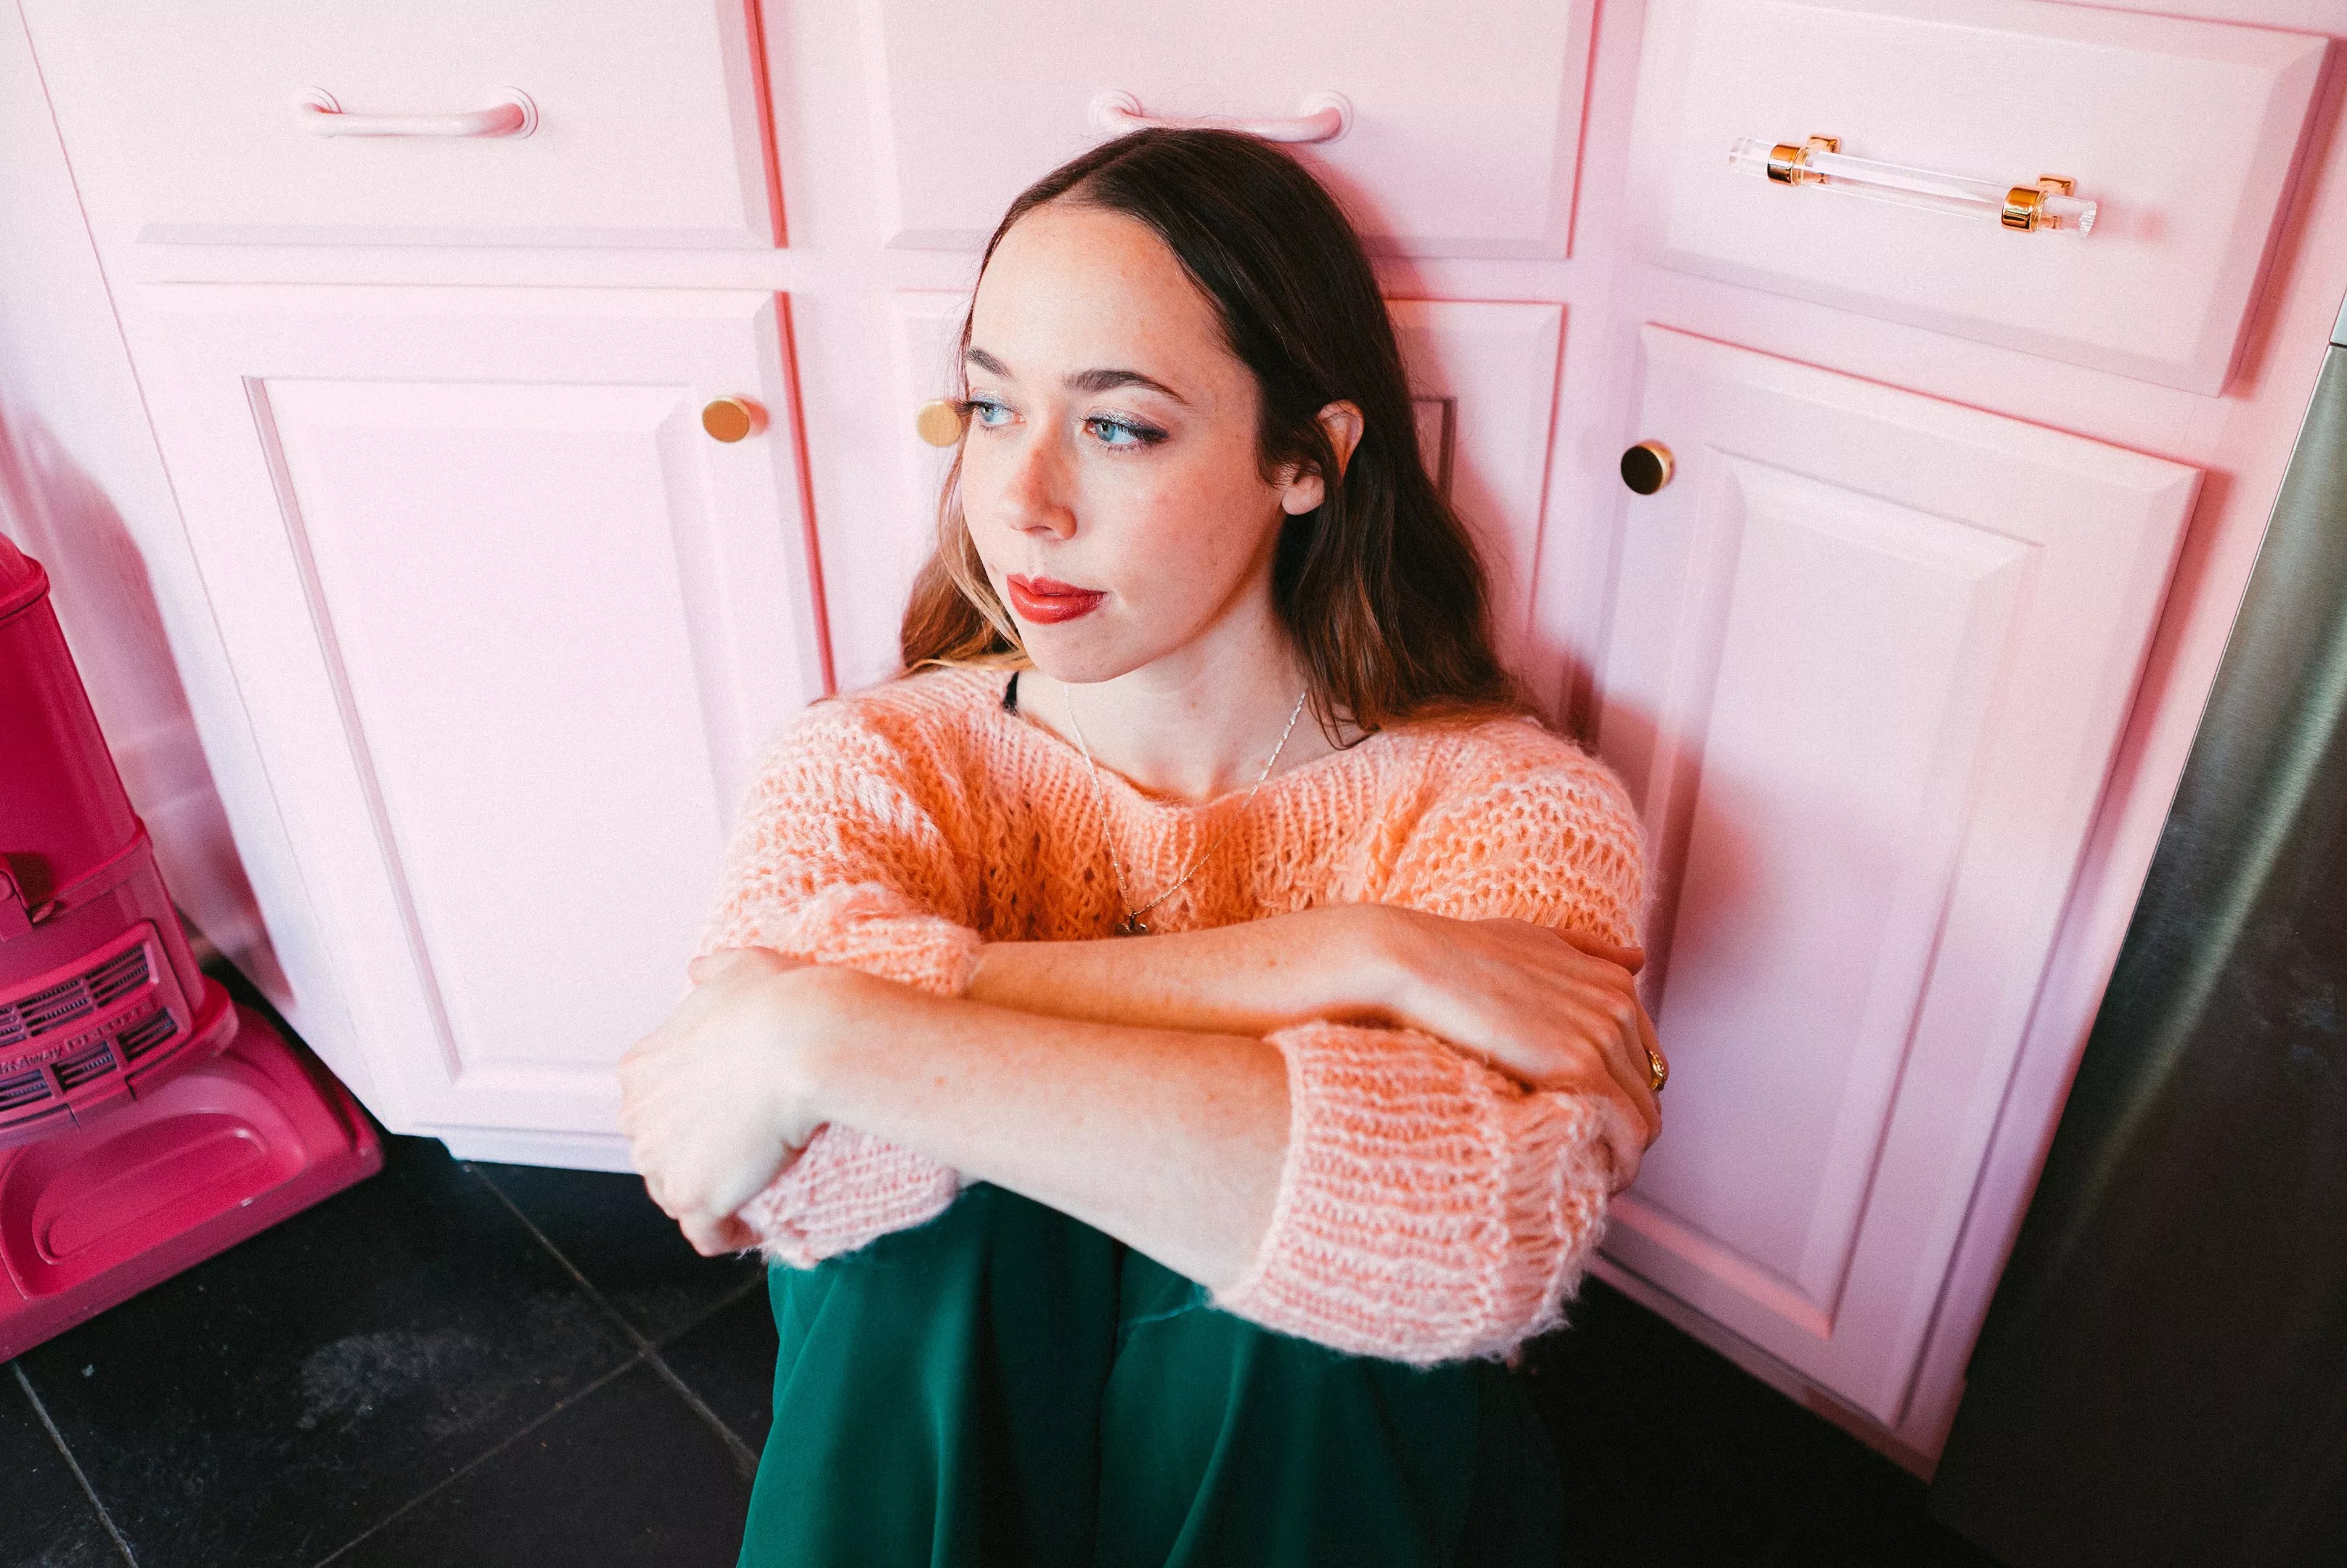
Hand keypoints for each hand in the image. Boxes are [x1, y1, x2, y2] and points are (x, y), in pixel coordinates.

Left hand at [617, 947, 832, 1255]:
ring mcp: (662, 1162)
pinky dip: (728, 1232)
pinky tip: (755, 1224)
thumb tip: (698, 969)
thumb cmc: (778, 1004)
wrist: (804, 1042)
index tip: (726, 1114)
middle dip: (694, 1156)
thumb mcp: (740, 968)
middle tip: (745, 1152)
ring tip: (754, 1189)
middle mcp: (638, 1117)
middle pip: (659, 1151)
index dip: (689, 1113)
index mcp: (640, 1068)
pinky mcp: (694, 1199)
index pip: (653, 1105)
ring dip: (711, 1195)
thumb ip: (712, 972)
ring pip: (677, 1193)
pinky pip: (704, 1233)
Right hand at [1374, 910, 1665, 1191]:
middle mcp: (1620, 1008)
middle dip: (1623, 1127)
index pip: (1647, 1059)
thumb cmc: (1465, 953)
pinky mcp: (1580, 1069)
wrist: (1422, 964)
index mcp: (1615, 982)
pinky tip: (1598, 1182)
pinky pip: (1628, 1134)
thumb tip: (1639, 959)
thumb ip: (1591, 951)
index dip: (1625, 1095)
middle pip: (1647, 1091)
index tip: (1598, 1123)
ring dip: (1623, 1153)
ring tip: (1592, 1177)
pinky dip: (1622, 1164)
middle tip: (1590, 1157)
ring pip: (1643, 1119)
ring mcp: (1603, 1038)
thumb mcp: (1539, 938)